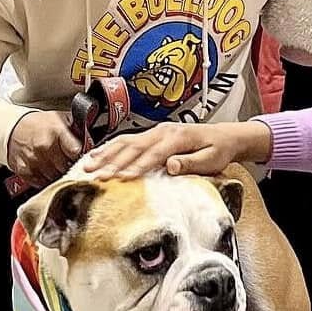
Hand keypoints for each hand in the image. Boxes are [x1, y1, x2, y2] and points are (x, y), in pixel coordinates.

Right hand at [8, 110, 81, 187]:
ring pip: (55, 178)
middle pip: (67, 168)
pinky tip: (48, 172)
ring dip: (60, 175)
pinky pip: (42, 183)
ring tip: (60, 167)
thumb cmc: (40, 124)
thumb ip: (77, 129)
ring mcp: (33, 160)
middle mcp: (44, 146)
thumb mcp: (60, 119)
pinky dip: (47, 180)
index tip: (83, 160)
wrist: (14, 128)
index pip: (76, 151)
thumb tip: (93, 141)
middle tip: (72, 165)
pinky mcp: (25, 170)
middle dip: (71, 168)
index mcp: (56, 131)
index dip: (82, 158)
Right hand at [87, 121, 271, 179]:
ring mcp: (154, 131)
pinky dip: (109, 148)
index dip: (136, 166)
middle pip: (133, 147)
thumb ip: (191, 163)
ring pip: (125, 142)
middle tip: (97, 177)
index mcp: (177, 137)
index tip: (122, 179)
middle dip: (113, 162)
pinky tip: (95, 155)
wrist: (223, 136)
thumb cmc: (218, 150)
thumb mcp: (212, 159)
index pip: (153, 154)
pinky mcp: (150, 134)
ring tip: (88, 167)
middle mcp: (162, 132)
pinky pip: (125, 140)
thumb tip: (170, 165)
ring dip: (105, 155)